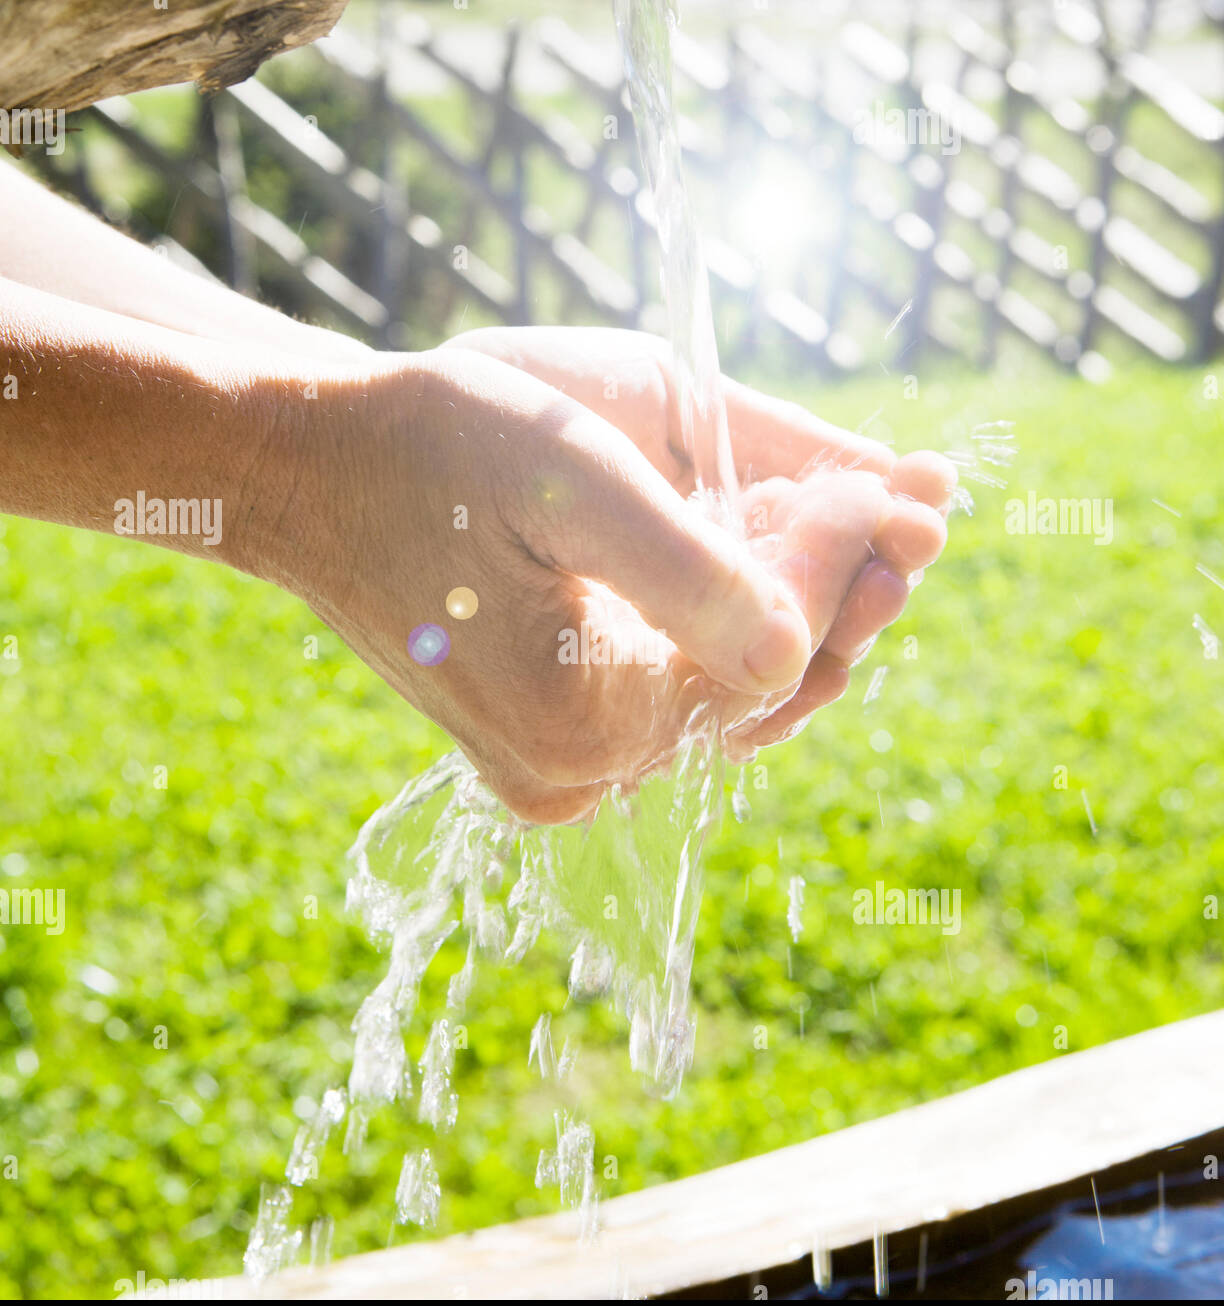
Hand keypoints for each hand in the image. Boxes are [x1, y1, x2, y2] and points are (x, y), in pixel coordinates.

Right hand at [254, 333, 950, 822]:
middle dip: (841, 591)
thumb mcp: (569, 477)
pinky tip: (782, 560)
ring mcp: (561, 766)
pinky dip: (733, 627)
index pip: (770, 655)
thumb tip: (804, 642)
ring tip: (877, 530)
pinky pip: (677, 693)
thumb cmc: (425, 449)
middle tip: (919, 512)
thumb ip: (693, 572)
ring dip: (798, 610)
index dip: (842, 565)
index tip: (903, 484)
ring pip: (726, 695)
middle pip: (759, 689)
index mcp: (585, 724)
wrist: (308, 469)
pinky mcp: (549, 737)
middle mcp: (579, 772)